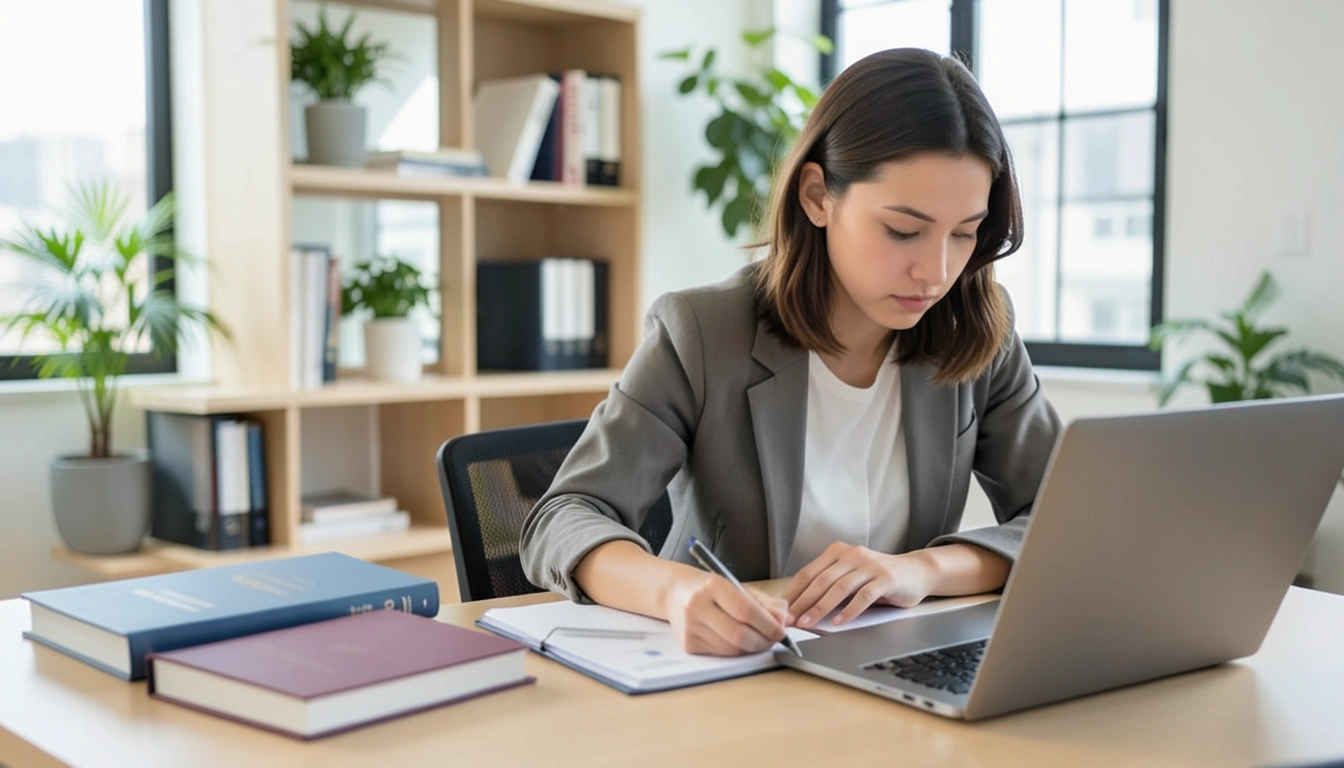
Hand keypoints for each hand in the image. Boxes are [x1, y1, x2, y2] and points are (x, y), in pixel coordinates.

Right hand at [664, 572, 789, 655]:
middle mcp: (697, 606)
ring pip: (732, 648)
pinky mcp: (688, 644)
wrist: (675, 593)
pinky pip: (722, 653)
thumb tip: (785, 620)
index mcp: (712, 585)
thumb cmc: (710, 588)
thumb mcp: (738, 587)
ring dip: (752, 648)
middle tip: (775, 640)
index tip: (782, 631)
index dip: (769, 625)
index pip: (746, 610)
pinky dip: (737, 651)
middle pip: (739, 634)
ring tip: (760, 640)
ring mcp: (690, 627)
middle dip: (763, 641)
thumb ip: (765, 602)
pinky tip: (740, 642)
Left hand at [782, 542, 936, 628]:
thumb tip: (800, 608)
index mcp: (838, 552)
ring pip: (839, 588)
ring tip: (808, 623)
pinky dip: (849, 611)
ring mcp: (869, 565)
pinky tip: (839, 622)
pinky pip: (863, 596)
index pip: (808, 573)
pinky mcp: (886, 578)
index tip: (782, 611)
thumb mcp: (850, 576)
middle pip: (821, 580)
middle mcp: (852, 554)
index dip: (793, 593)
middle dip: (802, 603)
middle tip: (790, 621)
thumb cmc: (877, 578)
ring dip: (820, 608)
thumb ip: (830, 586)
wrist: (916, 572)